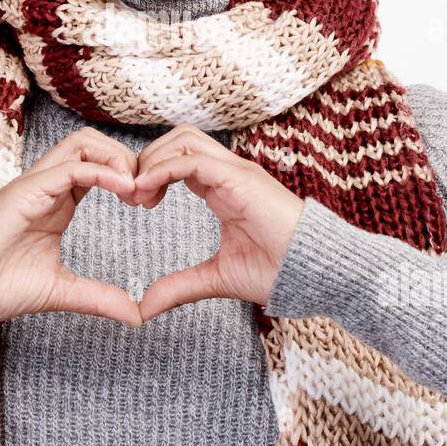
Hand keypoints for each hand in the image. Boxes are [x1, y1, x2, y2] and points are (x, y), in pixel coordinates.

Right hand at [0, 128, 142, 326]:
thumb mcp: (62, 291)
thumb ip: (99, 298)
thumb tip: (136, 315)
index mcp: (60, 201)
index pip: (100, 164)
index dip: (129, 174)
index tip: (148, 202)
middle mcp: (50, 185)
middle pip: (95, 142)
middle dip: (128, 158)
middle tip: (146, 193)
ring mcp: (37, 184)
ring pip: (83, 142)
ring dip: (116, 158)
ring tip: (134, 189)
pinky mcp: (27, 190)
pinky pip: (70, 166)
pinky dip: (101, 171)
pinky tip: (122, 188)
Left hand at [129, 124, 305, 320]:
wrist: (315, 272)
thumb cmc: (277, 271)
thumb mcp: (217, 278)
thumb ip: (180, 287)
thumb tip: (144, 307)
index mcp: (223, 188)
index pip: (179, 159)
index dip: (151, 174)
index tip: (135, 203)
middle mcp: (228, 172)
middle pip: (177, 139)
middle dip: (147, 159)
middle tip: (131, 195)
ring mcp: (236, 171)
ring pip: (183, 139)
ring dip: (152, 160)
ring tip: (137, 194)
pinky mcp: (240, 178)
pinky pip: (192, 159)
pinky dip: (163, 169)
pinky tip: (147, 191)